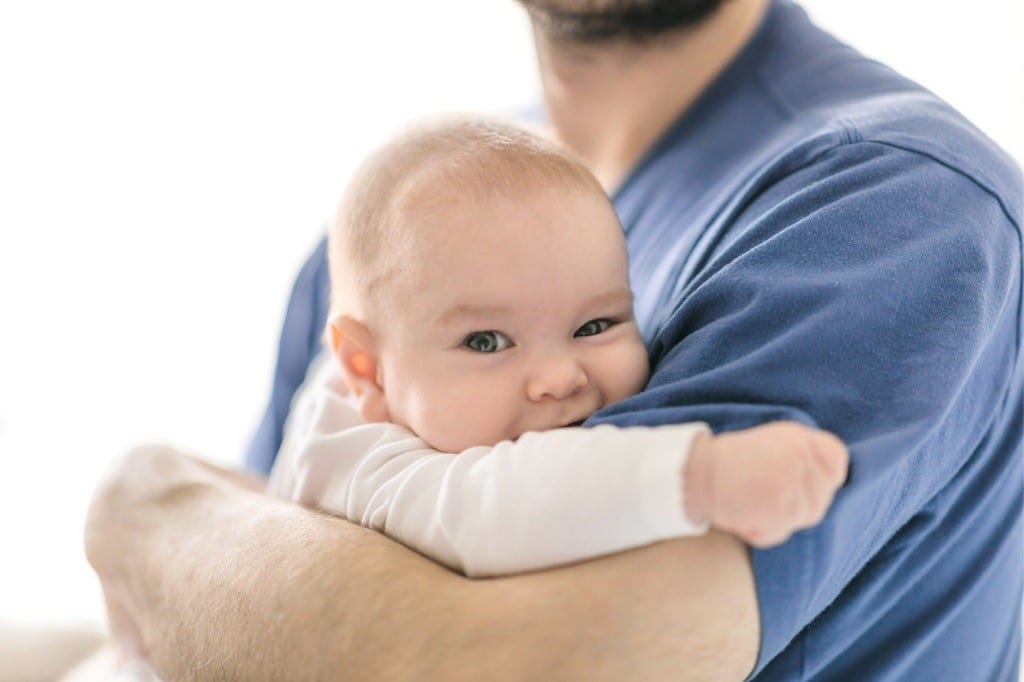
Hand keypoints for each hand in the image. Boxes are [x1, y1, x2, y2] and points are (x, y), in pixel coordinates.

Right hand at [685, 422, 847, 546]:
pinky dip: (761, 531)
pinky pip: (779, 533)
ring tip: (751, 501)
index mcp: (803, 438)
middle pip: (821, 498)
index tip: (799, 479)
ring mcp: (793, 488)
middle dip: (798, 503)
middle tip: (764, 492)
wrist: (695, 472)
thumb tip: (828, 481)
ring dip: (779, 518)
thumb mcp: (774, 442)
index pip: (837, 462)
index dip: (821, 476)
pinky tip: (744, 513)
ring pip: (802, 518)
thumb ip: (805, 457)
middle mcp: (803, 461)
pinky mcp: (780, 512)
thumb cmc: (730, 459)